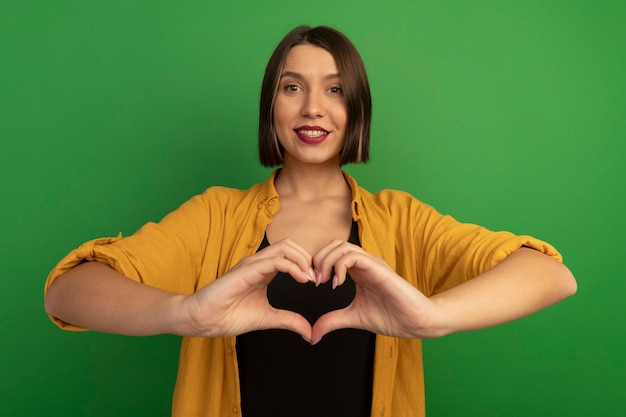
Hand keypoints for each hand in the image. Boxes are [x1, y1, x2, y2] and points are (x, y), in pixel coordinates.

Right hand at [179, 239, 315, 341]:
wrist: (204, 320)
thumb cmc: (229, 316)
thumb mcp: (268, 318)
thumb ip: (289, 320)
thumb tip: (309, 332)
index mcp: (265, 270)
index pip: (291, 254)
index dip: (308, 265)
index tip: (317, 282)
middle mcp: (259, 263)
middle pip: (291, 245)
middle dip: (309, 259)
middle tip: (317, 279)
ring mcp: (252, 264)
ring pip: (285, 247)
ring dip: (303, 260)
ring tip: (310, 278)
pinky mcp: (247, 270)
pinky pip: (275, 260)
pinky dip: (293, 267)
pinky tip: (301, 279)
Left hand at [310, 240, 436, 343]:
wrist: (415, 322)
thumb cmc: (391, 317)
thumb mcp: (353, 317)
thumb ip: (332, 321)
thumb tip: (312, 334)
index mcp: (358, 271)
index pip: (331, 253)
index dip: (317, 265)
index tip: (313, 284)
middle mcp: (364, 263)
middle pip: (333, 245)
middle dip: (318, 260)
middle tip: (315, 281)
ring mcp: (372, 263)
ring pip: (341, 247)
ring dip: (326, 262)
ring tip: (325, 283)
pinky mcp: (378, 268)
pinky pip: (353, 256)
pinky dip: (339, 266)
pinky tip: (337, 284)